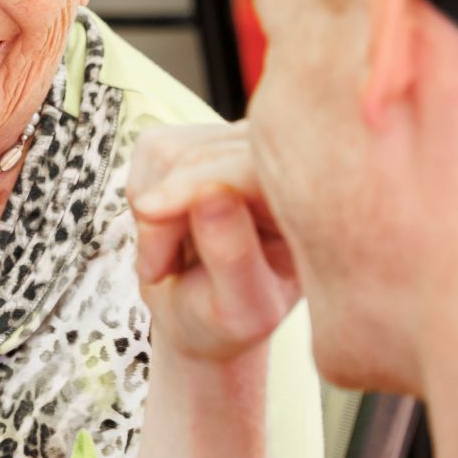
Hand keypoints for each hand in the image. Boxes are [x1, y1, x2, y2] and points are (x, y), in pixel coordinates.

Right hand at [127, 123, 300, 363]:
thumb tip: (212, 194)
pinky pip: (151, 151)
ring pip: (170, 152)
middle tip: (155, 273)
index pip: (252, 168)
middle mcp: (279, 161)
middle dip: (165, 215)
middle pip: (204, 157)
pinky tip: (165, 232)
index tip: (149, 213)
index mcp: (314, 200)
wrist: (198, 313)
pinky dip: (142, 195)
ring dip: (151, 213)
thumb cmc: (227, 319)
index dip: (198, 184)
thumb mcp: (239, 309)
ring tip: (165, 263)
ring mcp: (236, 143)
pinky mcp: (195, 138)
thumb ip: (232, 256)